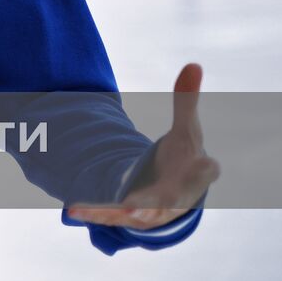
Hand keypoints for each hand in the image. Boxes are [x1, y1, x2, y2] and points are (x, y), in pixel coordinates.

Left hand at [67, 63, 220, 229]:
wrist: (175, 193)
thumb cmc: (183, 159)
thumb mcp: (185, 129)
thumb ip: (186, 100)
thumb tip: (193, 64)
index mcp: (195, 173)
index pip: (205, 171)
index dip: (207, 168)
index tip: (209, 162)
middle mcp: (177, 197)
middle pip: (174, 199)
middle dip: (165, 199)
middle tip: (152, 199)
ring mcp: (155, 210)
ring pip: (143, 213)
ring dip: (131, 211)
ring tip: (123, 209)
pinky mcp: (130, 217)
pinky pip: (112, 216)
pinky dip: (94, 214)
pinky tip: (73, 210)